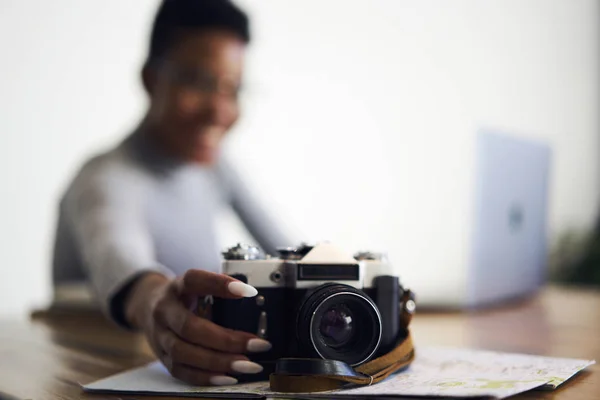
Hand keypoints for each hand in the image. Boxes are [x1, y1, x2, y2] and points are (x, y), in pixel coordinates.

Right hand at [125, 270, 271, 385]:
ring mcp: (160, 336)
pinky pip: (181, 371)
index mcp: (177, 287)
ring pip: (183, 353)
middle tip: (256, 344)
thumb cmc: (183, 296)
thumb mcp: (197, 285)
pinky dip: (205, 377)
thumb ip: (219, 289)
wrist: (148, 306)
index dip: (219, 284)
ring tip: (246, 365)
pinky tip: (228, 377)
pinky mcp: (162, 357)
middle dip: (225, 340)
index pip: (193, 280)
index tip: (248, 292)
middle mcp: (164, 311)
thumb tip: (252, 297)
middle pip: (189, 327)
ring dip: (218, 362)